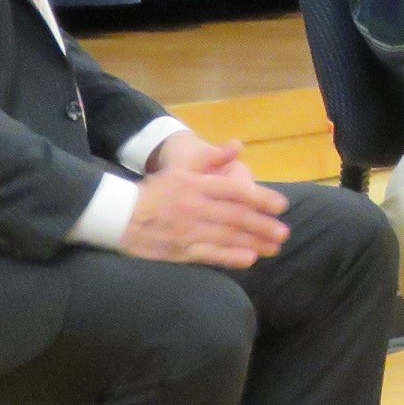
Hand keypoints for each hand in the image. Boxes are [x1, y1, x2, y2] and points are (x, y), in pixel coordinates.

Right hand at [120, 136, 289, 268]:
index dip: (262, 198)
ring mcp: (187, 231)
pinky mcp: (179, 251)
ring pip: (227, 237)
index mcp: (196, 185)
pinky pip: (209, 255)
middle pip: (236, 216)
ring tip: (275, 247)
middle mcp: (195, 207)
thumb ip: (211, 157)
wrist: (119, 215)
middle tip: (284, 233)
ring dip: (254, 242)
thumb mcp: (182, 167)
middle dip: (263, 225)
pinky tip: (249, 259)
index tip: (281, 206)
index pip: (236, 191)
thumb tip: (239, 145)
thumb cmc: (155, 190)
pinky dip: (230, 258)